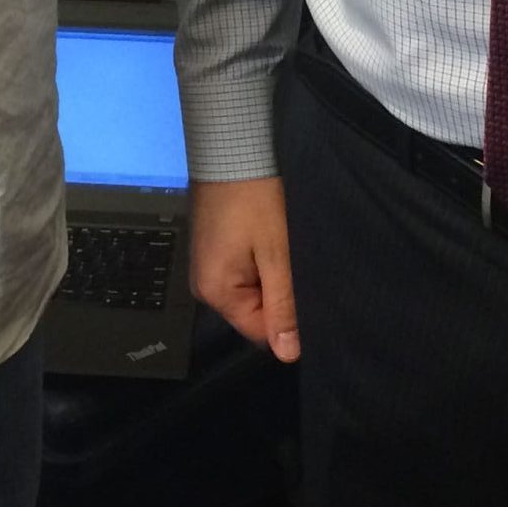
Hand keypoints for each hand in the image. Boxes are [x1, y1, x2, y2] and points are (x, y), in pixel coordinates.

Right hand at [189, 176, 298, 360]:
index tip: (303, 287)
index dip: (287, 316)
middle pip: (253, 312)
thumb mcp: (276, 254)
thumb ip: (282, 305)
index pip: (260, 331)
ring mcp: (206, 268)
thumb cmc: (254, 200)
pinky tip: (270, 242)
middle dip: (278, 293)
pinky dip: (260, 263)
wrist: (230, 152)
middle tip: (292, 261)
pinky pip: (242, 274)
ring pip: (251, 292)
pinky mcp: (213, 253)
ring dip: (270, 276)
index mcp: (216, 293)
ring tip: (281, 248)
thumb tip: (287, 355)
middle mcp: (204, 287)